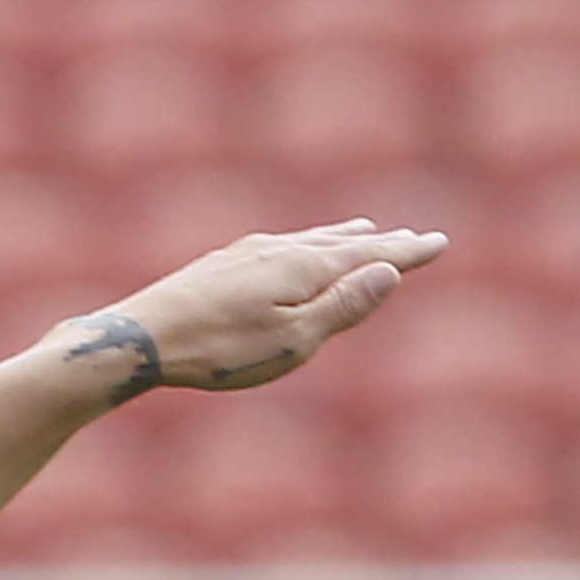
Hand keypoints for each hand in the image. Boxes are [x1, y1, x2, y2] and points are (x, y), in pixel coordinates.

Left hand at [61, 222, 447, 398]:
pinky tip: (290, 249)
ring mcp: (246, 253)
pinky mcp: (220, 265)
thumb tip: (387, 271)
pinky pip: (278, 246)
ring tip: (362, 229)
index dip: (406, 253)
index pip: (370, 255)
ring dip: (341, 236)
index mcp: (305, 267)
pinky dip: (302, 244)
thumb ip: (342, 306)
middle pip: (342, 243)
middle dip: (380, 242)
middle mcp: (279, 249)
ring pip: (308, 240)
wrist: (140, 338)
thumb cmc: (218, 350)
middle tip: (412, 238)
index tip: (438, 243)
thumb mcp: (292, 340)